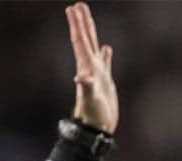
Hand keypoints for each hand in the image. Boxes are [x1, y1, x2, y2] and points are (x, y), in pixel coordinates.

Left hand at [65, 2, 117, 133]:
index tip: (73, 8)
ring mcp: (97, 73)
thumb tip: (81, 78)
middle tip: (79, 5)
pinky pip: (105, 62)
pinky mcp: (105, 81)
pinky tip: (107, 48)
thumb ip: (86, 87)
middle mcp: (90, 67)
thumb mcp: (89, 99)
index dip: (77, 24)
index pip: (80, 41)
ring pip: (94, 47)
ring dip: (91, 33)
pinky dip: (106, 54)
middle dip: (82, 22)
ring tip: (88, 19)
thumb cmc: (93, 114)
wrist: (96, 127)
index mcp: (86, 67)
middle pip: (85, 39)